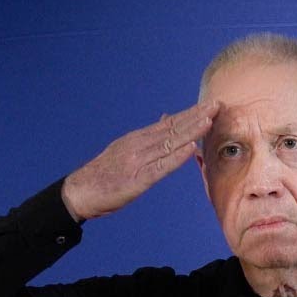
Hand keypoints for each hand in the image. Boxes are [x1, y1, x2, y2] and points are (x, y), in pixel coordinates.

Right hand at [61, 100, 219, 220]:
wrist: (79, 192)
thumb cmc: (104, 175)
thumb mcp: (125, 149)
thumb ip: (147, 136)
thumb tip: (166, 118)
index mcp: (137, 139)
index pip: (169, 123)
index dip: (190, 114)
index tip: (209, 105)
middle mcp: (138, 145)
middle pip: (172, 128)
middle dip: (196, 116)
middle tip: (217, 104)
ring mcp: (137, 161)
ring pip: (169, 143)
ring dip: (191, 131)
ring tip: (209, 120)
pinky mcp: (136, 179)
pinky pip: (160, 167)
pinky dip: (176, 157)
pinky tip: (190, 149)